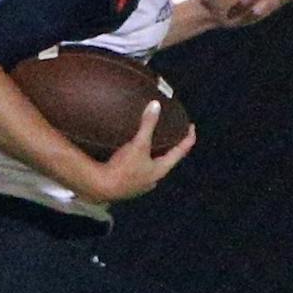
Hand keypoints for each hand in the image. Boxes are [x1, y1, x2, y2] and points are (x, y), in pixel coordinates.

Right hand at [78, 102, 196, 202]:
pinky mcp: (128, 188)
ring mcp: (141, 186)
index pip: (181, 151)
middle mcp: (154, 180)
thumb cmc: (124, 168)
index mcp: (161, 169)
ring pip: (152, 170)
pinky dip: (139, 165)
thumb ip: (147, 125)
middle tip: (171, 136)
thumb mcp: (138, 144)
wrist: (101, 188)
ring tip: (151, 146)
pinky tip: (131, 160)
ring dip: (153, 158)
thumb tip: (155, 105)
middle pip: (167, 162)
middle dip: (170, 149)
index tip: (191, 127)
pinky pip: (138, 173)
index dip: (188, 138)